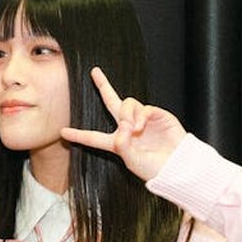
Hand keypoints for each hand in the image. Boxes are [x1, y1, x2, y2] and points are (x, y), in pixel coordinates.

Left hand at [59, 67, 185, 180]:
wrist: (179, 165)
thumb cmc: (156, 168)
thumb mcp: (133, 161)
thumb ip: (123, 145)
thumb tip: (121, 126)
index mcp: (118, 143)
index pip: (94, 137)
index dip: (79, 135)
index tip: (62, 132)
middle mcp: (127, 128)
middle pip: (112, 103)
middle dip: (104, 86)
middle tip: (94, 72)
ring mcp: (142, 120)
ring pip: (127, 104)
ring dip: (127, 115)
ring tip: (134, 130)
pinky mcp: (156, 115)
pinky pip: (143, 107)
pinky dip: (140, 115)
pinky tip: (141, 126)